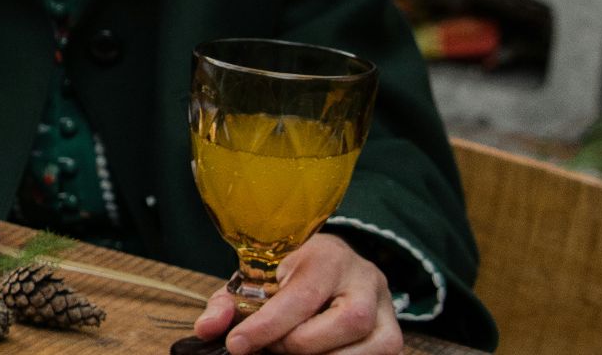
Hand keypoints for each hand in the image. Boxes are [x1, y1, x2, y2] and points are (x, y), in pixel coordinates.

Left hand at [191, 234, 398, 354]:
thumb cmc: (289, 274)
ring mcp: (387, 310)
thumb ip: (229, 302)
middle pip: (343, 323)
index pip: (302, 296)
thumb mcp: (257, 278)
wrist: (331, 265)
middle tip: (270, 347)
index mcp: (329, 256)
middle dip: (297, 344)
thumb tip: (207, 328)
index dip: (267, 326)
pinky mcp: (394, 335)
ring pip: (364, 349)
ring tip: (290, 351)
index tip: (237, 345)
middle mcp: (366, 279)